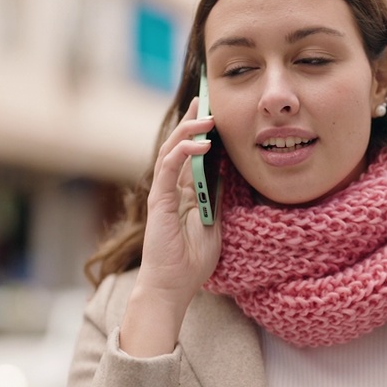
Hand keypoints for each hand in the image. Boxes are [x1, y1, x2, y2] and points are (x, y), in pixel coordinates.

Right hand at [134, 96, 221, 303]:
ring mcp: (162, 193)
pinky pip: (168, 169)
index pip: (191, 155)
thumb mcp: (214, 223)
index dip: (200, 133)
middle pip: (178, 145)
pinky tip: (201, 144)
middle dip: (192, 121)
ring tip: (206, 116)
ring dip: (189, 130)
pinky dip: (184, 153)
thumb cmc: (191, 262)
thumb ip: (216, 198)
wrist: (173, 286)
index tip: (214, 113)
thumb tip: (226, 174)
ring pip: (171, 151)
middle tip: (205, 99)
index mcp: (183, 192)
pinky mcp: (159, 201)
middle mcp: (170, 188)